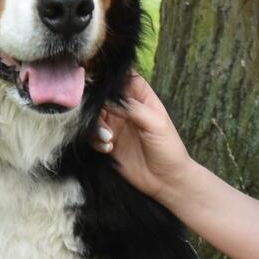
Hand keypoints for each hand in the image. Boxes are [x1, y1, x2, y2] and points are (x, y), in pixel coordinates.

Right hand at [92, 74, 195, 201]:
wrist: (166, 180)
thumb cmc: (168, 148)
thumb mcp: (155, 123)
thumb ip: (131, 108)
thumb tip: (106, 99)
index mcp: (140, 95)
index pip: (120, 77)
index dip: (107, 78)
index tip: (96, 84)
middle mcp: (125, 107)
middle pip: (101, 96)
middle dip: (96, 106)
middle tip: (101, 120)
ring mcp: (114, 124)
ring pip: (93, 115)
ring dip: (95, 126)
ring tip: (108, 139)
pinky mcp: (107, 141)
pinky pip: (91, 135)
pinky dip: (95, 140)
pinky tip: (108, 148)